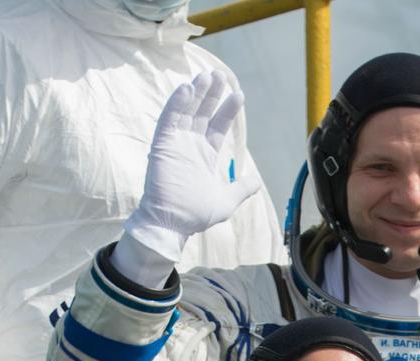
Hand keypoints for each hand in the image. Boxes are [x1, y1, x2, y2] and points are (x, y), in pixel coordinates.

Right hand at [122, 71, 260, 266]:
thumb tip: (257, 182)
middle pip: (202, 113)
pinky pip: (168, 120)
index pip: (218, 126)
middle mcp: (190, 146)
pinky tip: (186, 89)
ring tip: (206, 76)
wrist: (172, 225)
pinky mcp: (162, 146)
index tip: (238, 95)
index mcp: (205, 155)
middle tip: (220, 75)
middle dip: (212, 94)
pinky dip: (176, 104)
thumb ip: (241, 189)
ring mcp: (176, 144)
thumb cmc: (195, 215)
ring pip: (186, 111)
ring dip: (196, 93)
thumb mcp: (226, 201)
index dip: (227, 110)